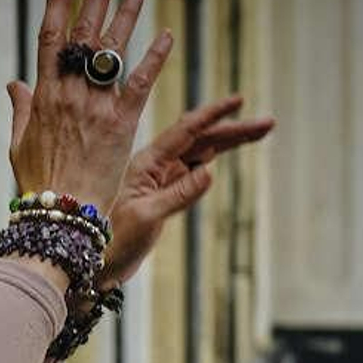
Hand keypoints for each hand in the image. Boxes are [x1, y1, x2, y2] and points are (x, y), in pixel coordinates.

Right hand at [6, 0, 171, 211]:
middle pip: (83, 36)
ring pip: (113, 52)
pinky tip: (165, 35)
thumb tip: (15, 83)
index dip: (57, 4)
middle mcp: (70, 94)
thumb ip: (21, 109)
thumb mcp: (19, 144)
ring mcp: (97, 107)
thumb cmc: (38, 184)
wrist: (62, 212)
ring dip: (126, 18)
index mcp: (44, 96)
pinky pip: (141, 83)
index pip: (50, 38)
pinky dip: (154, 57)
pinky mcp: (122, 124)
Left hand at [94, 96, 273, 288]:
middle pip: (201, 139)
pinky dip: (214, 158)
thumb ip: (178, 196)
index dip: (214, 114)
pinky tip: (230, 148)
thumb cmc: (111, 241)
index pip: (187, 131)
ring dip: (230, 141)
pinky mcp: (164, 194)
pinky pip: (193, 171)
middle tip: (268, 122)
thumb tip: (211, 172)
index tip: (239, 100)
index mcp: (148, 163)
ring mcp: (161, 179)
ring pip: (201, 152)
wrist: (94, 262)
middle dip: (234, 129)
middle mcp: (156, 166)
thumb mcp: (146, 218)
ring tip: (261, 131)